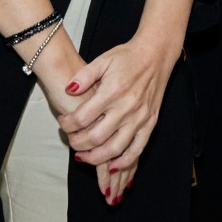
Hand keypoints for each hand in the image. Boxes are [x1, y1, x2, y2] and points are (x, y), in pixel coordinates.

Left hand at [57, 0, 191, 205]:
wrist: (159, 50)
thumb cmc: (127, 54)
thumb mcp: (103, 59)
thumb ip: (86, 76)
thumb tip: (68, 89)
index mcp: (115, 89)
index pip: (88, 117)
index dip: (71, 128)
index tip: (62, 129)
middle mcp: (130, 106)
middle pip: (101, 138)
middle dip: (83, 148)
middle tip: (72, 148)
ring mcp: (142, 117)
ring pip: (120, 148)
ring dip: (101, 161)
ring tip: (87, 165)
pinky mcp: (150, 122)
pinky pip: (138, 148)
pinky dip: (125, 163)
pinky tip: (113, 171)